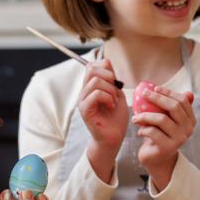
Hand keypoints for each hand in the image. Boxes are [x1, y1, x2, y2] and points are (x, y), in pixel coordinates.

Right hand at [79, 59, 128, 183]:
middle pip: (91, 69)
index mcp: (90, 87)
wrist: (114, 138)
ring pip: (95, 82)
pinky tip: (111, 106)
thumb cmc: (116, 118)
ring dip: (110, 90)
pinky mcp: (85, 111)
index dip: (106, 68)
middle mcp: (84, 92)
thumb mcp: (117, 94)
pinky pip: (96, 94)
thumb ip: (112, 80)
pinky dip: (108, 98)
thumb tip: (106, 62)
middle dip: (109, 76)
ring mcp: (82, 101)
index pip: (92, 65)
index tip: (115, 82)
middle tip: (115, 90)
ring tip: (114, 101)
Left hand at [132, 86, 195, 190]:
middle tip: (142, 95)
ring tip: (135, 118)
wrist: (157, 159)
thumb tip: (186, 91)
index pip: (182, 100)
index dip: (168, 92)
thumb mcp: (168, 119)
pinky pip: (153, 132)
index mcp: (190, 119)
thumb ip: (174, 106)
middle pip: (174, 107)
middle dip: (157, 98)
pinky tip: (140, 131)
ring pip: (161, 119)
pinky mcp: (168, 147)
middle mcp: (188, 129)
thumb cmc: (161, 135)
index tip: (154, 88)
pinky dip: (143, 129)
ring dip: (145, 116)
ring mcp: (179, 139)